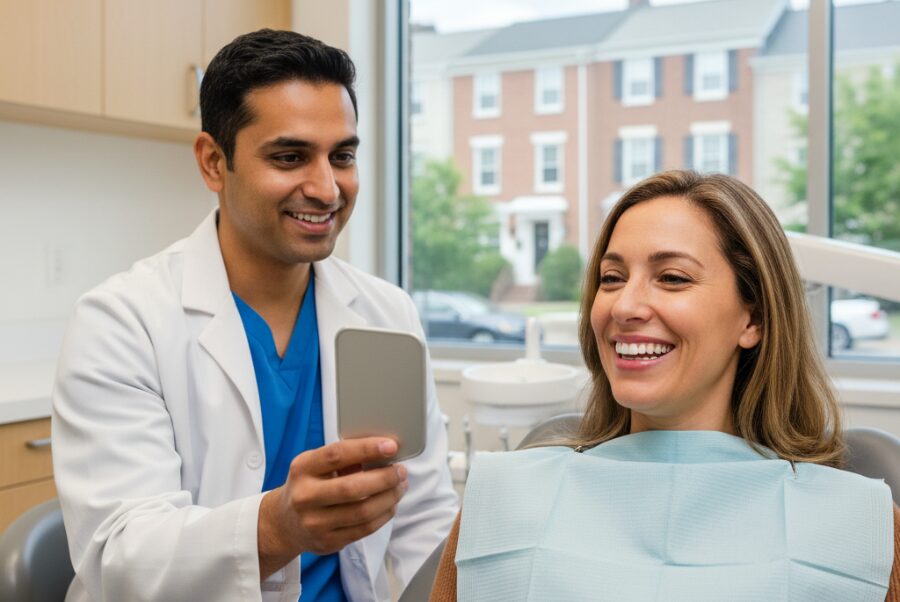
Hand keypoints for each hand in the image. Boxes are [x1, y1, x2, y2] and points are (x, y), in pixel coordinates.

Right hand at [257, 437, 407, 577]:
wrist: (284, 523)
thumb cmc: (308, 485)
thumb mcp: (314, 465)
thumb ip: (342, 458)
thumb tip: (383, 450)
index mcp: (302, 469)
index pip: (337, 455)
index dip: (366, 449)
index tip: (391, 446)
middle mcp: (305, 496)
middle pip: (353, 488)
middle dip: (384, 478)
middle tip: (400, 471)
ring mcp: (315, 523)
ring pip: (363, 512)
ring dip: (389, 497)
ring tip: (400, 486)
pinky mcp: (328, 542)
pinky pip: (365, 529)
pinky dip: (384, 515)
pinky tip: (390, 504)